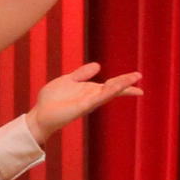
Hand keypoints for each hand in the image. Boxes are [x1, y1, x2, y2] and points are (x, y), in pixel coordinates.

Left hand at [25, 60, 142, 140]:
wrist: (40, 114)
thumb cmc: (52, 100)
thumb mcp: (68, 81)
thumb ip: (82, 74)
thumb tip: (98, 65)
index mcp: (90, 90)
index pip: (110, 84)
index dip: (124, 81)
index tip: (138, 76)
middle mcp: (92, 97)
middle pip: (113, 88)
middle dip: (126, 82)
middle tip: (139, 75)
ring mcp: (89, 102)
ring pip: (108, 92)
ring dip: (121, 85)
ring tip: (134, 78)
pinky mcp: (83, 107)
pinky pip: (98, 98)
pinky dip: (108, 92)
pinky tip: (117, 87)